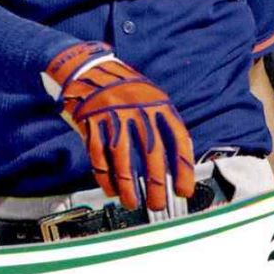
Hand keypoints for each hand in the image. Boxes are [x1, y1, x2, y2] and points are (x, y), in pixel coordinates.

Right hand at [44, 43, 194, 210]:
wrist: (91, 68)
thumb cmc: (127, 89)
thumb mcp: (152, 97)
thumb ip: (164, 124)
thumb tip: (180, 163)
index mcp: (158, 104)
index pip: (177, 139)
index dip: (183, 168)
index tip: (183, 190)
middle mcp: (137, 109)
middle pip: (150, 153)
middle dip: (155, 184)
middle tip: (157, 205)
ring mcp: (112, 115)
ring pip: (122, 157)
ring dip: (128, 186)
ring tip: (132, 203)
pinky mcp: (90, 122)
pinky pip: (98, 154)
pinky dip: (104, 175)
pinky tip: (111, 189)